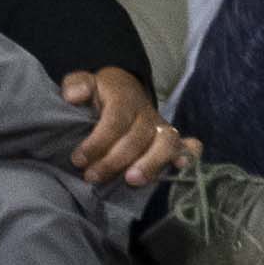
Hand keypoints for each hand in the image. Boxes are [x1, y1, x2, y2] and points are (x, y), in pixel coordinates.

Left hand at [62, 63, 187, 189]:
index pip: (115, 120)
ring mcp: (162, 126)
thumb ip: (76, 85)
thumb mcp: (84, 83)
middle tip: (91, 176)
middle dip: (114, 160)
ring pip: (166, 143)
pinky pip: (189, 145)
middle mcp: (147, 112)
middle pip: (138, 137)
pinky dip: (188, 156)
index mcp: (124, 97)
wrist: (124, 91)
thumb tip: (74, 96)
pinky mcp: (172, 140)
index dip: (98, 142)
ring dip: (151, 164)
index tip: (78, 159)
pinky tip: (178, 167)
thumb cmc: (101, 95)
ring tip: (131, 181)